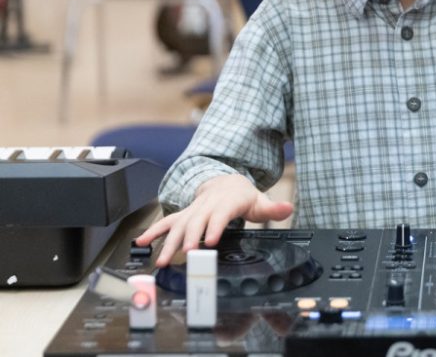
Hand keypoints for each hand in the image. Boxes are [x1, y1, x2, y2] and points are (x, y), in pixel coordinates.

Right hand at [134, 174, 293, 266]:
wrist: (226, 182)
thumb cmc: (243, 196)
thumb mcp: (260, 201)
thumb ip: (273, 209)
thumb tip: (288, 208)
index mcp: (226, 202)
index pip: (220, 215)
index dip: (214, 227)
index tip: (209, 242)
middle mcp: (206, 205)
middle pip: (196, 222)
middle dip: (189, 238)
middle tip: (185, 255)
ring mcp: (193, 210)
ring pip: (178, 225)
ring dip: (168, 242)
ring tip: (161, 259)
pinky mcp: (183, 214)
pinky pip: (166, 222)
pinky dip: (153, 231)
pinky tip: (141, 243)